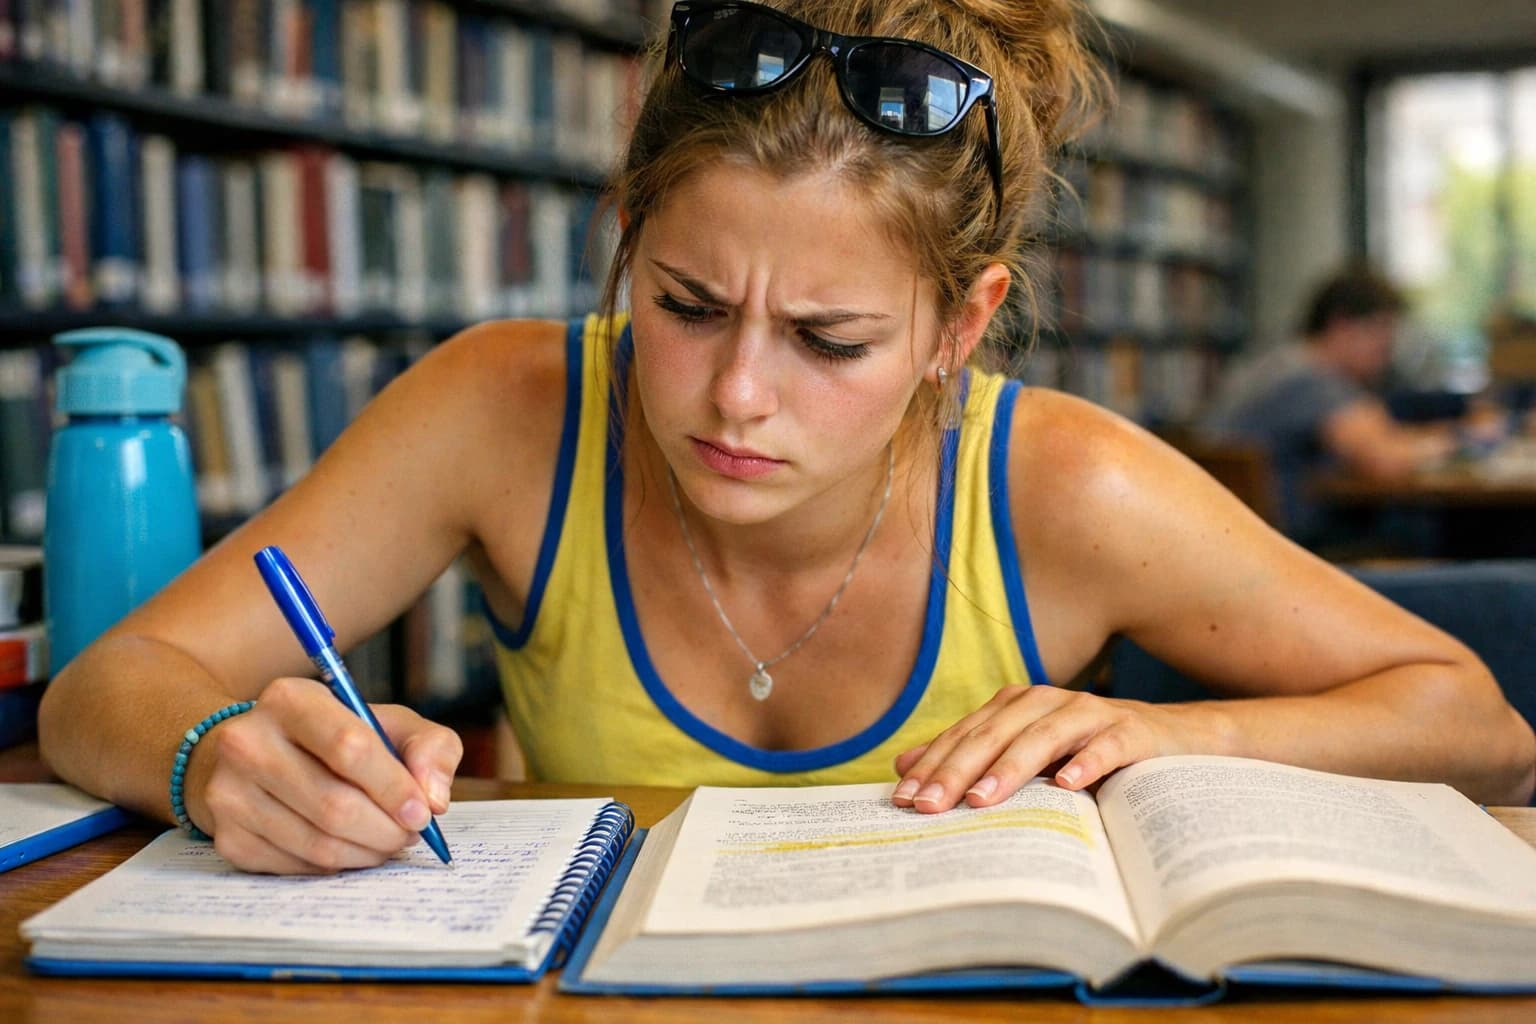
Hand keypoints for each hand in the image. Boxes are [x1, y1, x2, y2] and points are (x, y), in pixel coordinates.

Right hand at [184, 677, 463, 872]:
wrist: (252, 753)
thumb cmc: (332, 737)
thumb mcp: (385, 722)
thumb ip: (428, 746)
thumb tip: (435, 798)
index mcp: (290, 699)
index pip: (349, 747)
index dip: (394, 787)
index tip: (423, 812)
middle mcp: (247, 742)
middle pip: (334, 804)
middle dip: (386, 829)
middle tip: (410, 834)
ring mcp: (229, 792)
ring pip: (317, 843)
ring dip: (367, 852)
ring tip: (387, 842)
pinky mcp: (226, 837)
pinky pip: (297, 866)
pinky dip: (336, 865)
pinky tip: (350, 848)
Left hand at [891, 685, 1198, 811]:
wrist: (1170, 738)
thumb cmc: (1085, 749)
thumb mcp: (1024, 752)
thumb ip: (968, 755)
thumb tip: (902, 767)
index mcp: (1014, 706)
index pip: (964, 736)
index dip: (932, 766)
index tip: (904, 799)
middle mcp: (1046, 702)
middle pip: (993, 736)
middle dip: (957, 771)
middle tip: (930, 806)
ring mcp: (1089, 713)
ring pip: (1041, 738)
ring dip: (1010, 769)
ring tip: (981, 799)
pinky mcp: (1130, 731)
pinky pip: (1104, 746)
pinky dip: (1085, 762)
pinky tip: (1066, 785)